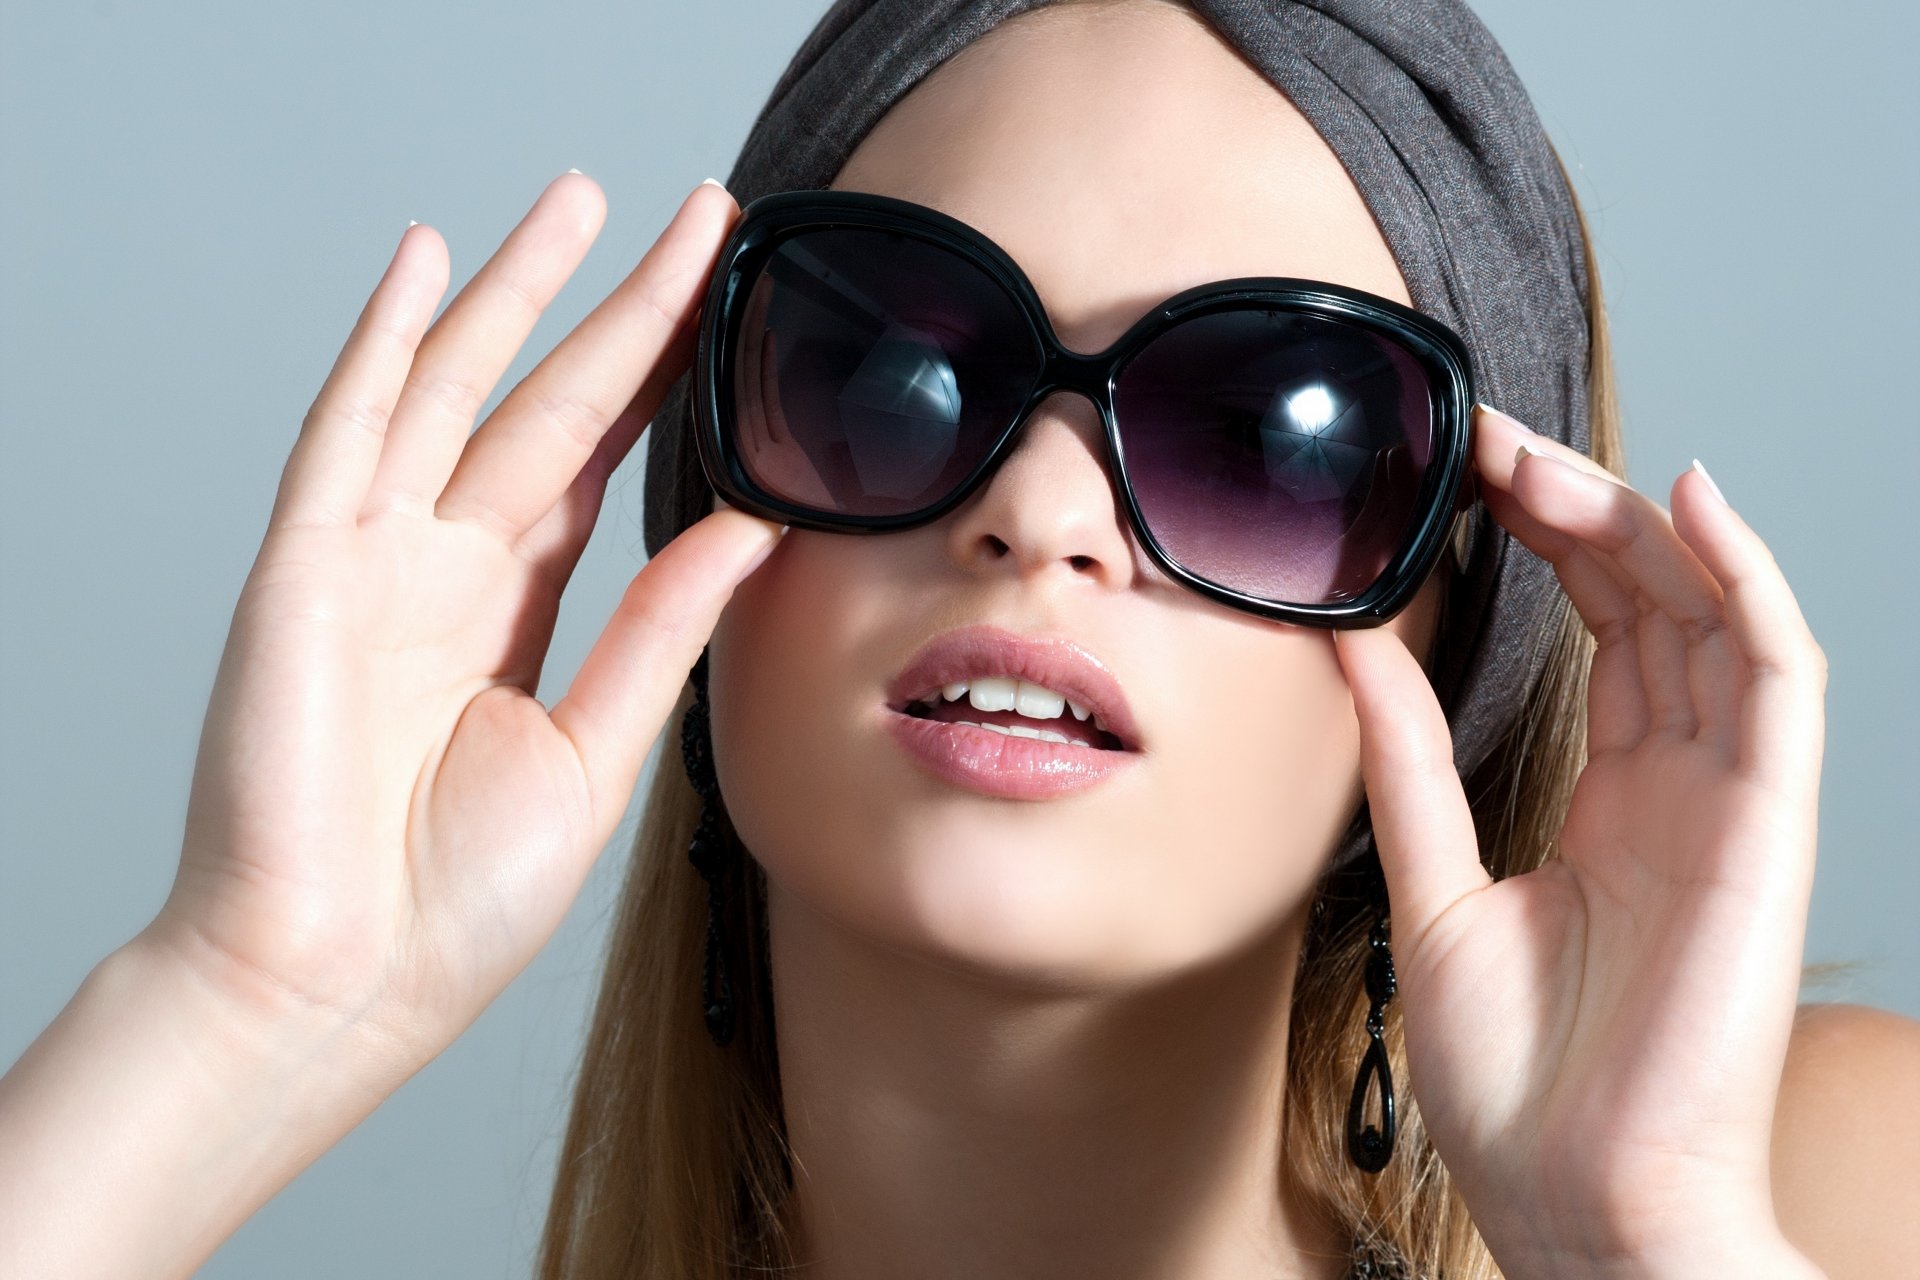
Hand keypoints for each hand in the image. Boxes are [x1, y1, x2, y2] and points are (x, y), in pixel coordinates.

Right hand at [144, 173, 782, 1072]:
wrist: (339, 986)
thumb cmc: (449, 901)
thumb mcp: (593, 749)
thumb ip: (662, 627)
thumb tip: (753, 527)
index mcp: (511, 610)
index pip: (601, 462)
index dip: (666, 379)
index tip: (731, 305)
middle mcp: (444, 567)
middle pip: (548, 404)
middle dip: (624, 308)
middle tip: (698, 215)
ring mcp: (372, 558)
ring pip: (454, 389)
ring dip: (516, 292)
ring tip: (582, 202)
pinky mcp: (307, 569)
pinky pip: (347, 431)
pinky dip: (382, 344)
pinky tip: (425, 265)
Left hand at [1331, 405, 1826, 1275]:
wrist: (1574, 1198)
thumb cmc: (1517, 1079)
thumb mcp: (1433, 887)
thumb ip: (1406, 763)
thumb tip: (1353, 650)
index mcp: (1609, 804)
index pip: (1597, 635)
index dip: (1542, 544)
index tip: (1463, 473)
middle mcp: (1677, 788)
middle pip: (1650, 606)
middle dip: (1576, 511)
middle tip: (1489, 441)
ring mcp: (1728, 801)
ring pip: (1709, 617)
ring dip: (1636, 524)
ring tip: (1545, 460)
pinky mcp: (1767, 824)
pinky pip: (1777, 677)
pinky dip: (1746, 581)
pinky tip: (1692, 502)